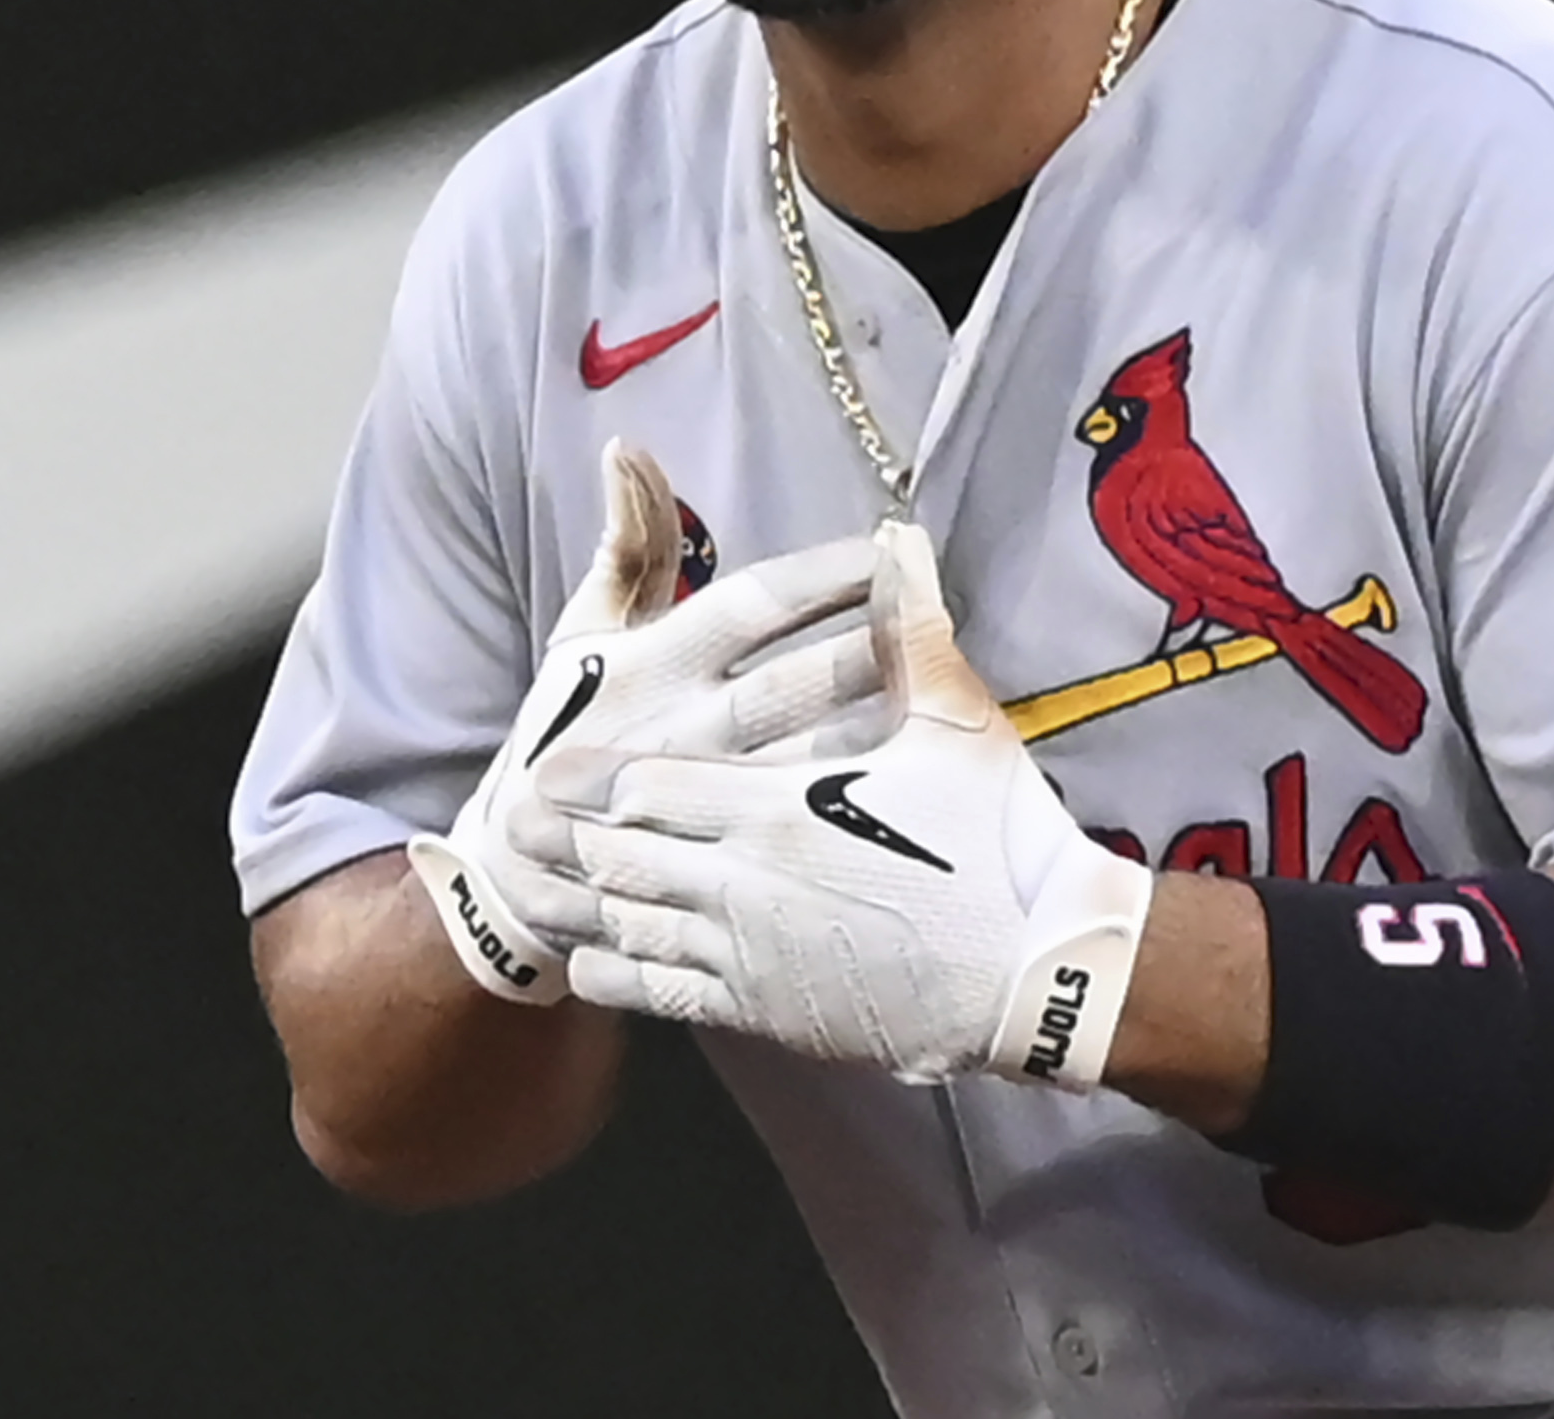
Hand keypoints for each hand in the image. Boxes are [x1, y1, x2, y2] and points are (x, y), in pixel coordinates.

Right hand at [411, 440, 887, 1003]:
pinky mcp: (724, 854)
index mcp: (657, 661)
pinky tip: (920, 776)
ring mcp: (708, 797)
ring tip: (948, 684)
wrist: (520, 862)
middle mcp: (684, 726)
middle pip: (800, 682)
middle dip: (875, 644)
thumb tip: (626, 447)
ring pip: (815, 757)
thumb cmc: (564, 726)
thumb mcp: (582, 632)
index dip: (826, 577)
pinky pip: (809, 825)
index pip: (756, 605)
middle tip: (943, 612)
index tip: (889, 551)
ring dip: (883, 722)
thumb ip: (626, 541)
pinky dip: (863, 798)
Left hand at [560, 520, 1155, 1089]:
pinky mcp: (768, 1012)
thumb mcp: (958, 723)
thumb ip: (912, 630)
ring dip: (581, 904)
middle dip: (566, 839)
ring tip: (535, 887)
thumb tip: (898, 541)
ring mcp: (750, 956)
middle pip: (619, 856)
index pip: (649, 786)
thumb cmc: (1001, 841)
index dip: (596, 776)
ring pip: (631, 926)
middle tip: (516, 825)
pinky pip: (664, 994)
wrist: (1037, 973)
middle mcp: (744, 884)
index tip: (556, 765)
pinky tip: (594, 961)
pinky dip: (617, 974)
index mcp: (775, 807)